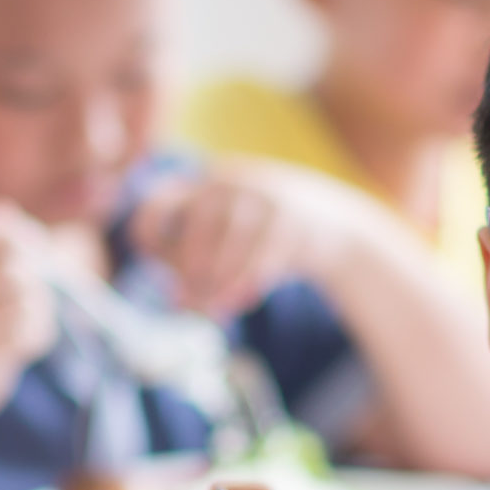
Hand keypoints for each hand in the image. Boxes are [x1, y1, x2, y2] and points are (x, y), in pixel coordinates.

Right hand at [0, 202, 57, 418]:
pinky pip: (29, 327)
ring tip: (29, 320)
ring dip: (38, 304)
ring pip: (23, 291)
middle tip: (36, 286)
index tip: (32, 251)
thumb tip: (6, 208)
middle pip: (9, 254)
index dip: (20, 233)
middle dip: (33, 266)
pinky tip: (27, 343)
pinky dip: (38, 332)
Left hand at [127, 162, 356, 318]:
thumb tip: (177, 303)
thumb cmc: (265, 241)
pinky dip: (245, 285)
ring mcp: (260, 195)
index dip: (152, 243)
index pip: (155, 206)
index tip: (163, 271)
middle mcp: (226, 180)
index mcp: (201, 184)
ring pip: (226, 244)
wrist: (336, 228)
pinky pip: (256, 258)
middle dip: (187, 270)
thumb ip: (195, 264)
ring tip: (216, 309)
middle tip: (189, 303)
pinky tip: (244, 302)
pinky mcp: (288, 218)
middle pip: (193, 226)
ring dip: (217, 284)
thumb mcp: (225, 240)